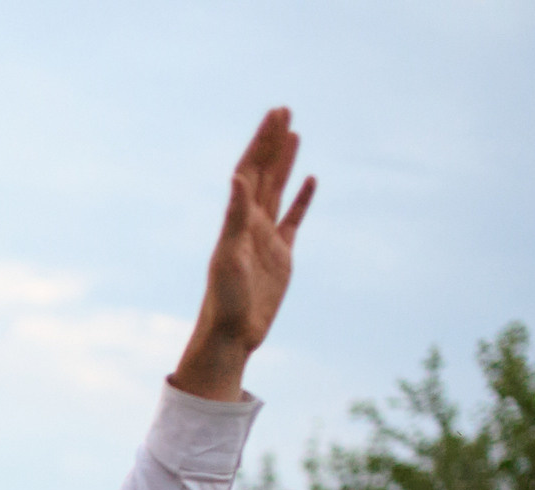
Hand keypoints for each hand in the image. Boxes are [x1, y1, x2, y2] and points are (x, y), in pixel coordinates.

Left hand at [174, 107, 314, 400]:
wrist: (231, 333)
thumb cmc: (225, 298)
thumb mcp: (229, 255)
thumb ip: (235, 215)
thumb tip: (238, 176)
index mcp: (237, 219)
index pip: (250, 170)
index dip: (262, 142)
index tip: (275, 115)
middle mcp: (250, 223)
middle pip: (264, 173)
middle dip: (273, 142)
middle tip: (284, 110)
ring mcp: (267, 238)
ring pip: (278, 190)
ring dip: (285, 162)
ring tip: (294, 134)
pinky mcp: (282, 256)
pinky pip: (294, 220)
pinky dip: (301, 199)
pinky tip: (309, 180)